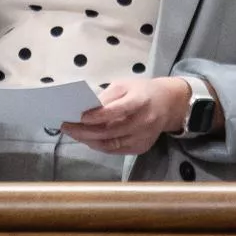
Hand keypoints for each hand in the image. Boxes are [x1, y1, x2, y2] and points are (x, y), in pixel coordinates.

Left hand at [61, 78, 188, 155]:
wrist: (169, 104)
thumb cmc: (142, 91)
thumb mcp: (125, 85)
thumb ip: (106, 97)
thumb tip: (85, 109)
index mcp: (140, 101)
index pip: (116, 111)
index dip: (97, 115)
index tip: (79, 116)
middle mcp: (143, 122)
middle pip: (110, 131)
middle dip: (85, 131)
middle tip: (66, 127)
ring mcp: (143, 137)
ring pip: (111, 144)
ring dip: (89, 140)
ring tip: (73, 133)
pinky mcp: (141, 148)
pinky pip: (116, 150)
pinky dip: (100, 146)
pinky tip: (88, 139)